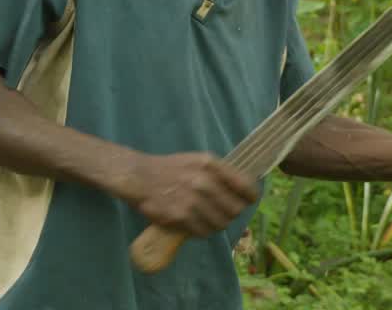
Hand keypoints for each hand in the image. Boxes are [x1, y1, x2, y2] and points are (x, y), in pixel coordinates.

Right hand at [125, 152, 258, 236]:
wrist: (139, 177)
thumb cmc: (171, 168)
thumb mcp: (197, 160)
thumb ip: (219, 172)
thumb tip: (242, 189)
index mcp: (210, 164)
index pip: (244, 185)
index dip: (251, 196)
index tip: (249, 200)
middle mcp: (204, 181)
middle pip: (235, 208)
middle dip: (233, 213)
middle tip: (226, 213)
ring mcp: (192, 200)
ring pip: (221, 223)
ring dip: (218, 224)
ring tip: (211, 220)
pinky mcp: (181, 216)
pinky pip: (203, 231)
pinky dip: (204, 231)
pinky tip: (198, 225)